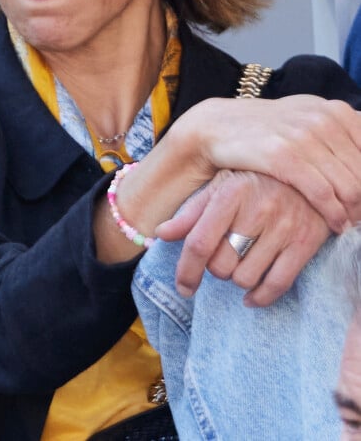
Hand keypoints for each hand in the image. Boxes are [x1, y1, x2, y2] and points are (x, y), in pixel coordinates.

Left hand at [155, 169, 330, 306]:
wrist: (307, 172)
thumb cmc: (256, 179)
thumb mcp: (221, 185)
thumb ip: (191, 211)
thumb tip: (161, 234)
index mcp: (230, 193)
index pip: (199, 243)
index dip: (187, 271)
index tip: (183, 287)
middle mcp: (257, 210)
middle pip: (222, 265)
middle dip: (216, 268)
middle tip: (223, 256)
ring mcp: (283, 227)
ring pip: (246, 278)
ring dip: (237, 279)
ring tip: (241, 262)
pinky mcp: (305, 242)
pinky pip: (277, 284)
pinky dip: (260, 297)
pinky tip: (251, 296)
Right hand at [167, 96, 360, 232]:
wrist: (218, 125)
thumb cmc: (265, 128)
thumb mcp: (306, 117)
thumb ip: (338, 131)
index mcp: (335, 110)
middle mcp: (324, 119)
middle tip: (360, 217)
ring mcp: (304, 136)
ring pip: (351, 185)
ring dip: (355, 212)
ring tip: (349, 223)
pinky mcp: (284, 156)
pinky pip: (324, 193)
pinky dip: (335, 214)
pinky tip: (336, 224)